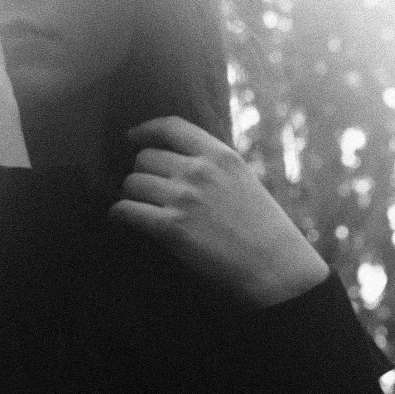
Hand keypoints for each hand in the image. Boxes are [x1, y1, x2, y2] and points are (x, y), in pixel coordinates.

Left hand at [106, 115, 330, 306]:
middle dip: (142, 173)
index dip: (146, 130)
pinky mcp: (171, 227)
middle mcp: (199, 171)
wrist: (275, 267)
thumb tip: (176, 160)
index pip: (171, 126)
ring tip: (140, 207)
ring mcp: (184, 198)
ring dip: (132, 196)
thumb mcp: (242, 180)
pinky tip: (122, 218)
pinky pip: (126, 211)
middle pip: (145, 158)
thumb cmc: (262, 228)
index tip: (133, 137)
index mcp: (219, 155)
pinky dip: (119, 214)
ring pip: (132, 183)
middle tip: (146, 190)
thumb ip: (212, 165)